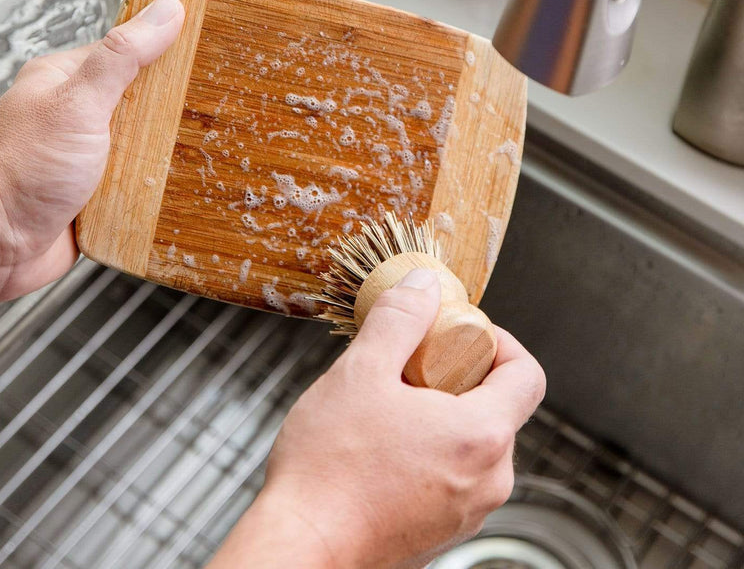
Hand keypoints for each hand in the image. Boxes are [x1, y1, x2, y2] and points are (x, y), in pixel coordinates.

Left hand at [0, 0, 184, 309]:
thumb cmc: (19, 173)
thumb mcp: (78, 103)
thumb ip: (122, 57)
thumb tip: (166, 12)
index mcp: (69, 81)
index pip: (130, 52)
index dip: (168, 52)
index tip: (207, 51)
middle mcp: (78, 116)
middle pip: (143, 102)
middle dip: (173, 109)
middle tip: (212, 109)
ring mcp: (89, 156)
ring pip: (145, 146)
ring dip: (168, 153)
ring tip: (204, 149)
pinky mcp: (99, 194)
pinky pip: (140, 183)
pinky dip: (158, 186)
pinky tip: (180, 185)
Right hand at [209, 268, 545, 568]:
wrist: (302, 547)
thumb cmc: (329, 469)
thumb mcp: (362, 371)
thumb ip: (400, 319)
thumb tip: (423, 286)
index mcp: (482, 437)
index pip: (527, 374)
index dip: (498, 341)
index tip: (457, 333)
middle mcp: (488, 481)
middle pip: (498, 406)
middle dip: (458, 375)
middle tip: (409, 366)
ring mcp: (466, 512)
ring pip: (471, 441)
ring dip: (438, 414)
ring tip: (385, 408)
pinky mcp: (440, 531)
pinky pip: (451, 474)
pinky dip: (427, 449)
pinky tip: (378, 447)